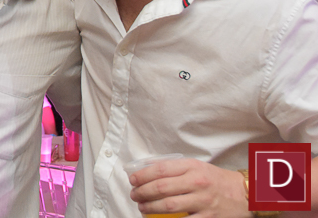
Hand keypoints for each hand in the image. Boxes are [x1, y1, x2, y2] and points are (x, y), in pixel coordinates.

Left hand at [128, 158, 250, 217]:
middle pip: (161, 188)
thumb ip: (175, 168)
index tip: (133, 180)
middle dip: (142, 192)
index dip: (142, 175)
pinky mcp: (209, 217)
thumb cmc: (216, 180)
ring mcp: (203, 201)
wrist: (246, 194)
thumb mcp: (196, 166)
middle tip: (134, 195)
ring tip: (142, 207)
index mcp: (192, 167)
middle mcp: (197, 182)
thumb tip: (147, 170)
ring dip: (150, 207)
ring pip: (169, 205)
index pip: (160, 169)